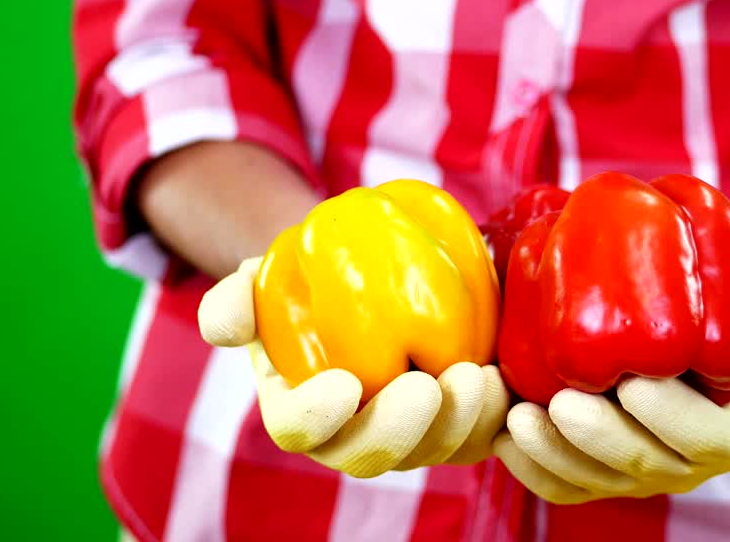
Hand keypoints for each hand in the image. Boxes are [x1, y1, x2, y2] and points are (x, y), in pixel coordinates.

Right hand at [199, 258, 508, 476]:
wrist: (373, 272)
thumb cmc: (310, 278)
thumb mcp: (263, 278)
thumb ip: (234, 300)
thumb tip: (224, 327)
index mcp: (300, 411)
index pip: (299, 430)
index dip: (316, 419)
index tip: (342, 383)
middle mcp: (353, 436)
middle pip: (372, 457)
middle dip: (401, 431)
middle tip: (428, 386)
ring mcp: (410, 437)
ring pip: (435, 453)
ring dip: (460, 425)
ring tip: (480, 378)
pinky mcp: (459, 424)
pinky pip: (481, 437)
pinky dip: (495, 417)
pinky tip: (505, 380)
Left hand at [493, 296, 729, 502]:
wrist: (700, 362)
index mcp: (728, 435)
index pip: (702, 436)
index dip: (669, 416)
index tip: (635, 383)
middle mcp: (681, 467)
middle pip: (638, 463)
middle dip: (597, 436)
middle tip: (562, 403)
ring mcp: (634, 478)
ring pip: (591, 481)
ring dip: (553, 454)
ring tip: (520, 419)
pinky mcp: (596, 477)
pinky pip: (562, 488)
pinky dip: (531, 469)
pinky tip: (505, 439)